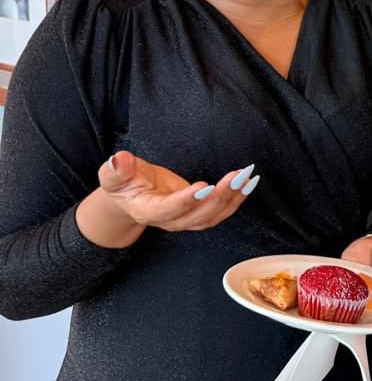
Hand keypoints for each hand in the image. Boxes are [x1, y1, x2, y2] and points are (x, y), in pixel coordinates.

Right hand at [98, 150, 259, 231]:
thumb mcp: (113, 175)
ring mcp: (187, 220)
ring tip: (246, 177)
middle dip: (219, 197)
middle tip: (235, 177)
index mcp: (147, 211)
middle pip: (198, 216)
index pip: (169, 209)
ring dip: (233, 198)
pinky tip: (248, 182)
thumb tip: (119, 159)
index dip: (186, 200)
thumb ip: (116, 169)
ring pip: (213, 215)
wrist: (131, 198)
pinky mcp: (199, 215)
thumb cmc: (124, 185)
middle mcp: (170, 221)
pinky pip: (221, 211)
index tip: (203, 186)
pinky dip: (237, 199)